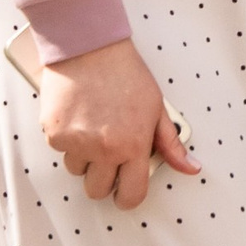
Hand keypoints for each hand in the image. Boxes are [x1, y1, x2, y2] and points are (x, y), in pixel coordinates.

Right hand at [37, 37, 199, 209]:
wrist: (90, 46)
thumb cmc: (125, 72)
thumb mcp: (156, 108)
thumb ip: (170, 144)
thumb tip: (190, 167)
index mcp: (133, 145)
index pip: (131, 195)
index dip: (127, 198)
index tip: (124, 193)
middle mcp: (104, 149)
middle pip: (97, 190)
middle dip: (103, 177)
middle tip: (107, 153)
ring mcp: (77, 143)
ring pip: (77, 170)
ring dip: (83, 156)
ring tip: (92, 126)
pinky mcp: (55, 133)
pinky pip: (60, 150)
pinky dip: (66, 138)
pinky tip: (77, 116)